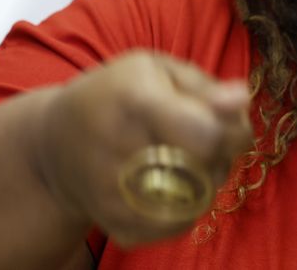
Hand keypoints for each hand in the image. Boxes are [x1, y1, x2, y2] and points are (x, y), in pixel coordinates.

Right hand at [33, 51, 251, 247]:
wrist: (54, 142)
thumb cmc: (118, 93)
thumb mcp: (156, 69)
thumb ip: (205, 86)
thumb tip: (242, 100)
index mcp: (134, 100)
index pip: (205, 133)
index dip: (231, 130)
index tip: (227, 118)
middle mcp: (119, 151)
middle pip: (208, 170)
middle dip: (222, 155)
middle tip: (206, 137)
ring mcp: (114, 195)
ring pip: (198, 204)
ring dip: (208, 183)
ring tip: (190, 159)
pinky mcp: (114, 224)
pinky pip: (176, 227)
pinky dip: (188, 208)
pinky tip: (173, 184)